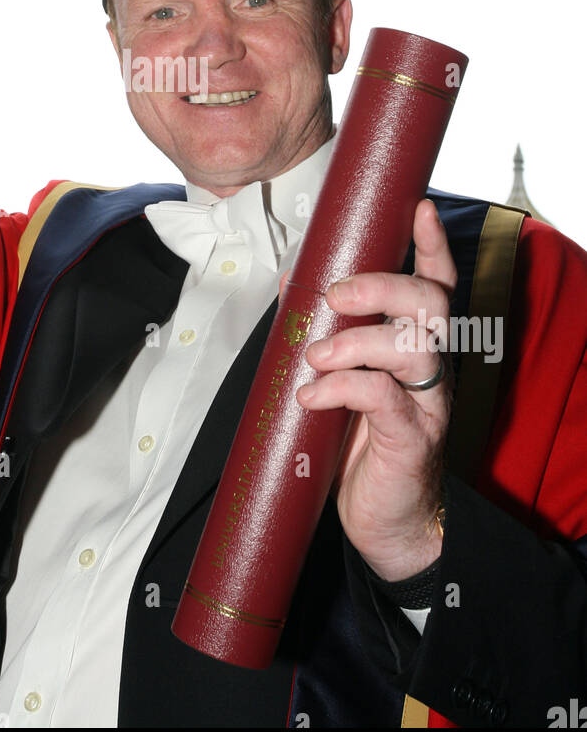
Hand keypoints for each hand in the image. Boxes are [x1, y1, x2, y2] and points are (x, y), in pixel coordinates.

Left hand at [295, 198, 456, 580]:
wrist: (384, 524)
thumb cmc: (357, 447)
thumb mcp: (342, 381)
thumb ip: (328, 336)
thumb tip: (293, 284)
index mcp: (416, 348)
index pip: (437, 286)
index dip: (432, 246)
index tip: (420, 208)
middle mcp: (432, 369)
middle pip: (431, 305)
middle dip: (382, 286)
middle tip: (336, 294)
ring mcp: (428, 404)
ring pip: (414, 346)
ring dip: (356, 339)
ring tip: (316, 355)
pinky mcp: (411, 441)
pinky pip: (385, 398)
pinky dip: (342, 387)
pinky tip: (311, 395)